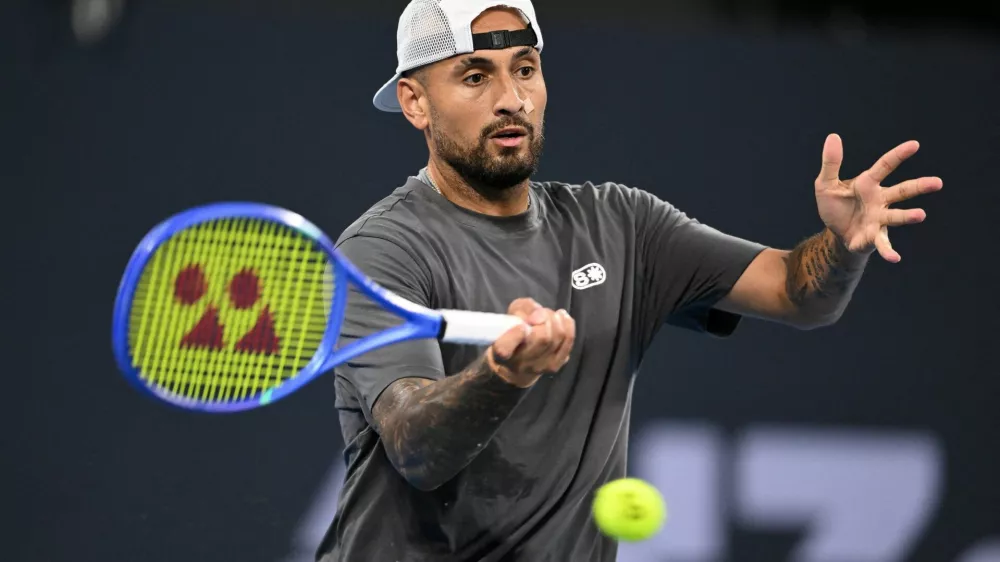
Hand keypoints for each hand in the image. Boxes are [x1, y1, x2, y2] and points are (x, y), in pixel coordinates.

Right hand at [487, 298, 575, 387]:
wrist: (517, 364)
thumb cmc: (512, 332)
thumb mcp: (511, 313)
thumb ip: (524, 308)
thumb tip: (540, 316)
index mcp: (502, 351)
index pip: (504, 348)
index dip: (515, 334)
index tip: (522, 326)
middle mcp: (520, 363)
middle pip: (543, 337)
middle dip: (545, 318)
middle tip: (540, 313)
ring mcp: (539, 367)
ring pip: (557, 337)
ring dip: (556, 320)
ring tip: (549, 316)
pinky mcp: (554, 366)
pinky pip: (568, 341)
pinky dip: (567, 324)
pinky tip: (561, 318)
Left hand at [814, 133, 942, 262]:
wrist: (834, 233)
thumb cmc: (835, 206)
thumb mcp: (825, 184)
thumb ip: (831, 163)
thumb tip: (833, 136)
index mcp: (868, 184)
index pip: (885, 166)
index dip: (898, 155)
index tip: (914, 145)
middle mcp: (880, 200)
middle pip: (902, 191)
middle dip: (919, 187)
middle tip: (937, 183)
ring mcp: (879, 219)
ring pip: (897, 216)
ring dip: (908, 216)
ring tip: (921, 215)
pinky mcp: (874, 237)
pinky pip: (883, 244)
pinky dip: (889, 251)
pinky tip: (895, 258)